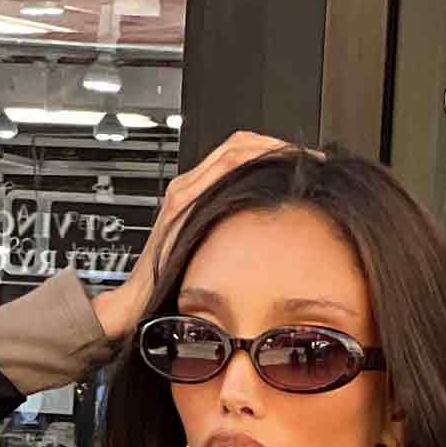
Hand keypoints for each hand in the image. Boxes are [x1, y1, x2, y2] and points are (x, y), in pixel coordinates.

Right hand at [91, 128, 315, 343]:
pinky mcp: (182, 203)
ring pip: (234, 150)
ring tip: (299, 162)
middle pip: (239, 144)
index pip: (239, 154)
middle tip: (309, 158)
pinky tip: (273, 173)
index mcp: (195, 192)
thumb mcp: (211, 254)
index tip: (303, 162)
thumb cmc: (172, 285)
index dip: (273, 152)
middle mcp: (188, 185)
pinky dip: (251, 165)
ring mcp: (184, 191)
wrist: (137, 302)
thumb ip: (232, 236)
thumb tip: (270, 235)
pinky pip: (221, 170)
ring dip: (270, 151)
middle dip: (278, 146)